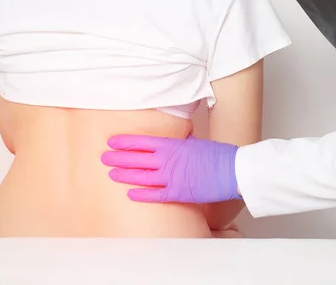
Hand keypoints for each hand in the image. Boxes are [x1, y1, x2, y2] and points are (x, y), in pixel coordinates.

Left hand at [102, 135, 240, 203]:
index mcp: (172, 145)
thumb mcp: (194, 143)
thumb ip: (178, 143)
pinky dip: (141, 194)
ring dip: (124, 175)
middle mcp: (167, 160)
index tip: (112, 142)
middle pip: (136, 158)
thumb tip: (170, 141)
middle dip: (118, 157)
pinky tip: (129, 194)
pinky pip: (155, 194)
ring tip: (111, 173)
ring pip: (141, 176)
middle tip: (103, 157)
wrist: (231, 170)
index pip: (142, 141)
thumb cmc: (216, 155)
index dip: (125, 142)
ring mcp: (171, 177)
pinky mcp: (177, 193)